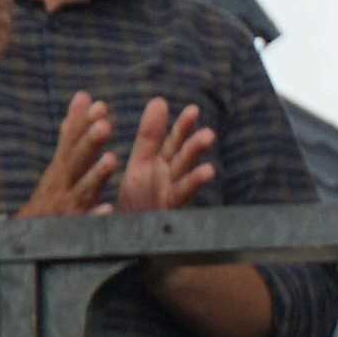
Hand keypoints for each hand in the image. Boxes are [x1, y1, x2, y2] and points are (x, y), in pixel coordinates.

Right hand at [17, 92, 119, 216]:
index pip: (73, 142)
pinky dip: (95, 217)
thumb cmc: (54, 194)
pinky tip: (107, 209)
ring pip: (82, 190)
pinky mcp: (74, 228)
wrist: (31, 236)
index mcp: (63, 167)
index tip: (101, 106)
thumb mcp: (61, 162)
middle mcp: (63, 184)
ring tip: (111, 160)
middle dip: (89, 142)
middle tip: (105, 125)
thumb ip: (73, 131)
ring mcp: (68, 206)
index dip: (86, 124)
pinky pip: (86, 224)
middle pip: (75, 161)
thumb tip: (83, 96)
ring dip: (95, 175)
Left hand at [110, 97, 218, 215]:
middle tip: (208, 136)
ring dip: (196, 181)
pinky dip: (179, 212)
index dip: (183, 128)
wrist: (128, 236)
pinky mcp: (164, 222)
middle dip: (194, 151)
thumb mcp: (141, 165)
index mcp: (161, 167)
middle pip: (183, 163)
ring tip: (209, 172)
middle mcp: (170, 183)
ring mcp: (169, 204)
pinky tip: (188, 204)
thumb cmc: (137, 202)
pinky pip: (171, 214)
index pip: (174, 143)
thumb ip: (150, 136)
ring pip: (184, 188)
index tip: (193, 110)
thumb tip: (160, 100)